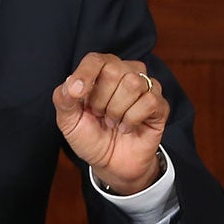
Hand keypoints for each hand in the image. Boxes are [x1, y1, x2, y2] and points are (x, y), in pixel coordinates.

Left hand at [52, 52, 167, 195]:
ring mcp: (145, 88)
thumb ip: (63, 99)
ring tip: (113, 121)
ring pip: (133, 83)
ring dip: (117, 110)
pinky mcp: (159, 105)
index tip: (76, 94)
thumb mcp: (68, 121)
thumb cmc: (90, 136)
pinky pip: (150, 101)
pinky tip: (127, 127)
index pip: (95, 59)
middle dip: (101, 99)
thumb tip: (70, 83)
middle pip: (114, 70)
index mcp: (101, 71)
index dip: (85, 74)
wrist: (110, 164)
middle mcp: (125, 73)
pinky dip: (132, 119)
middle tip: (100, 114)